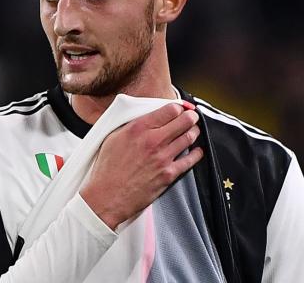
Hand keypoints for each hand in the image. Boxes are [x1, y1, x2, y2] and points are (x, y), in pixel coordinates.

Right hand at [80, 102, 202, 229]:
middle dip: (191, 116)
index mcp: (138, 128)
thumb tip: (145, 118)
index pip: (169, 110)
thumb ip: (131, 125)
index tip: (180, 108)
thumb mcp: (113, 138)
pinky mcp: (168, 174)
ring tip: (193, 130)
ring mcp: (162, 157)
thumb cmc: (106, 170)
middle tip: (192, 116)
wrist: (107, 196)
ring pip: (188, 138)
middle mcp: (152, 140)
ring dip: (194, 132)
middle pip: (183, 121)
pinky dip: (196, 153)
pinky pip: (190, 160)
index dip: (178, 107)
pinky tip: (196, 151)